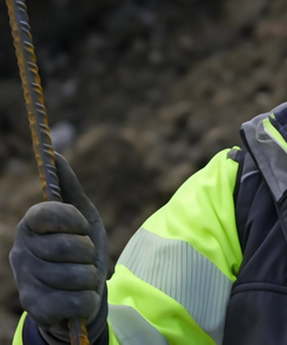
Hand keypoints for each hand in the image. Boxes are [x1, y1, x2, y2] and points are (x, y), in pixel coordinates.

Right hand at [9, 154, 108, 342]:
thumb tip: (55, 153)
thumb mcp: (83, 216)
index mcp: (30, 226)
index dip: (72, 220)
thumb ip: (69, 187)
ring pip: (77, 276)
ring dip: (90, 278)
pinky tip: (78, 299)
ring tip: (81, 279)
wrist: (80, 294)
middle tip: (83, 258)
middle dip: (88, 253)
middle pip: (70, 247)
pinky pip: (77, 301)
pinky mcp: (35, 308)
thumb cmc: (81, 251)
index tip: (81, 227)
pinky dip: (88, 300)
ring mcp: (26, 281)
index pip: (48, 213)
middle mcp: (20, 252)